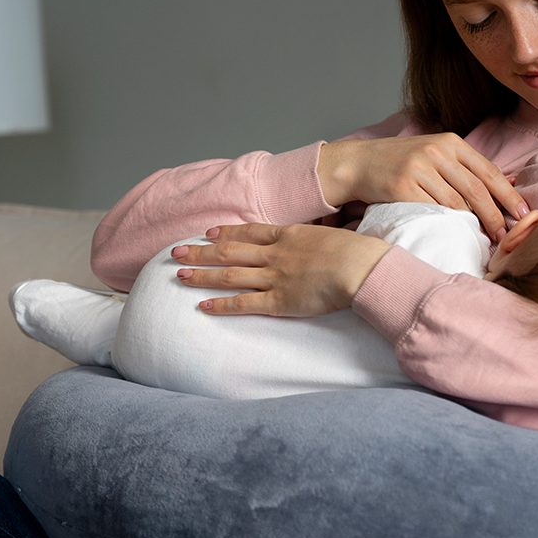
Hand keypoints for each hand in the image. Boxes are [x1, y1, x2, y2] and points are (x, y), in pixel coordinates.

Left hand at [170, 223, 391, 316]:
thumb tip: (315, 241)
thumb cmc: (356, 251)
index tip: (208, 232)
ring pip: (230, 275)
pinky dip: (222, 305)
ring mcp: (274, 277)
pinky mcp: (280, 302)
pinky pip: (244, 304)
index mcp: (288, 235)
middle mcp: (275, 254)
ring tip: (180, 275)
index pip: (250, 231)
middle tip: (176, 252)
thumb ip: (316, 239)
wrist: (360, 268)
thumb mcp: (332, 235)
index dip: (226, 232)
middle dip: (202, 252)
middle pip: (230, 251)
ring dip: (203, 275)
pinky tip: (203, 306)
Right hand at [317, 134, 528, 240]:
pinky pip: (433, 211)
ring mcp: (419, 169)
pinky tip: (457, 235)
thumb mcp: (434, 155)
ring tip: (486, 239)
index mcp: (450, 142)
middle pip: (477, 189)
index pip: (488, 171)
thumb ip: (464, 168)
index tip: (523, 214)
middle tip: (507, 236)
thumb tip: (506, 186)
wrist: (358, 163)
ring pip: (457, 203)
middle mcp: (436, 152)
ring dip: (475, 225)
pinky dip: (449, 225)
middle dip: (496, 216)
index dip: (508, 195)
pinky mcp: (402, 187)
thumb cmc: (401, 163)